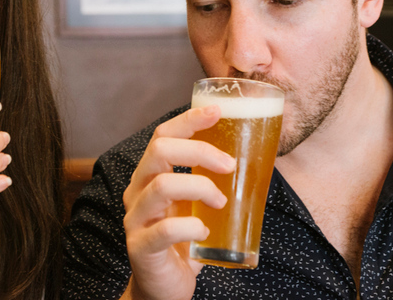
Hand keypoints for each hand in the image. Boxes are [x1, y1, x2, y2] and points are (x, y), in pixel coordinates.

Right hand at [121, 105, 234, 299]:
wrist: (164, 287)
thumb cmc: (184, 242)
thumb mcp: (197, 205)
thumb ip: (211, 182)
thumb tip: (256, 156)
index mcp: (150, 176)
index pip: (163, 136)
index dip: (188, 120)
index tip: (217, 111)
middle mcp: (137, 191)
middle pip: (159, 151)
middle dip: (199, 151)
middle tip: (229, 165)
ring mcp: (135, 219)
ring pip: (162, 186)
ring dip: (200, 188)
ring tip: (221, 202)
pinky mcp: (140, 247)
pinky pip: (165, 230)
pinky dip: (192, 228)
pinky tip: (205, 233)